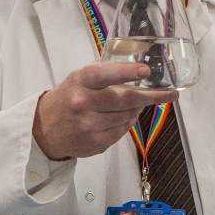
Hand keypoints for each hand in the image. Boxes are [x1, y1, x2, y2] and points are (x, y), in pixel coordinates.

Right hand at [33, 62, 174, 160]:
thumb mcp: (80, 78)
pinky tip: (123, 117)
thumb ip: (106, 74)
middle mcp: (84, 103)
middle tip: (169, 93)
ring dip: (137, 110)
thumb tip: (141, 73)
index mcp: (80, 81)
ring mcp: (90, 125)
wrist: (45, 128)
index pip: (105, 74)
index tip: (145, 72)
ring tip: (136, 104)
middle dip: (152, 96)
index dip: (127, 72)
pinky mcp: (96, 143)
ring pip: (128, 116)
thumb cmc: (68, 97)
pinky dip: (128, 123)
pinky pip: (123, 131)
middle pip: (126, 100)